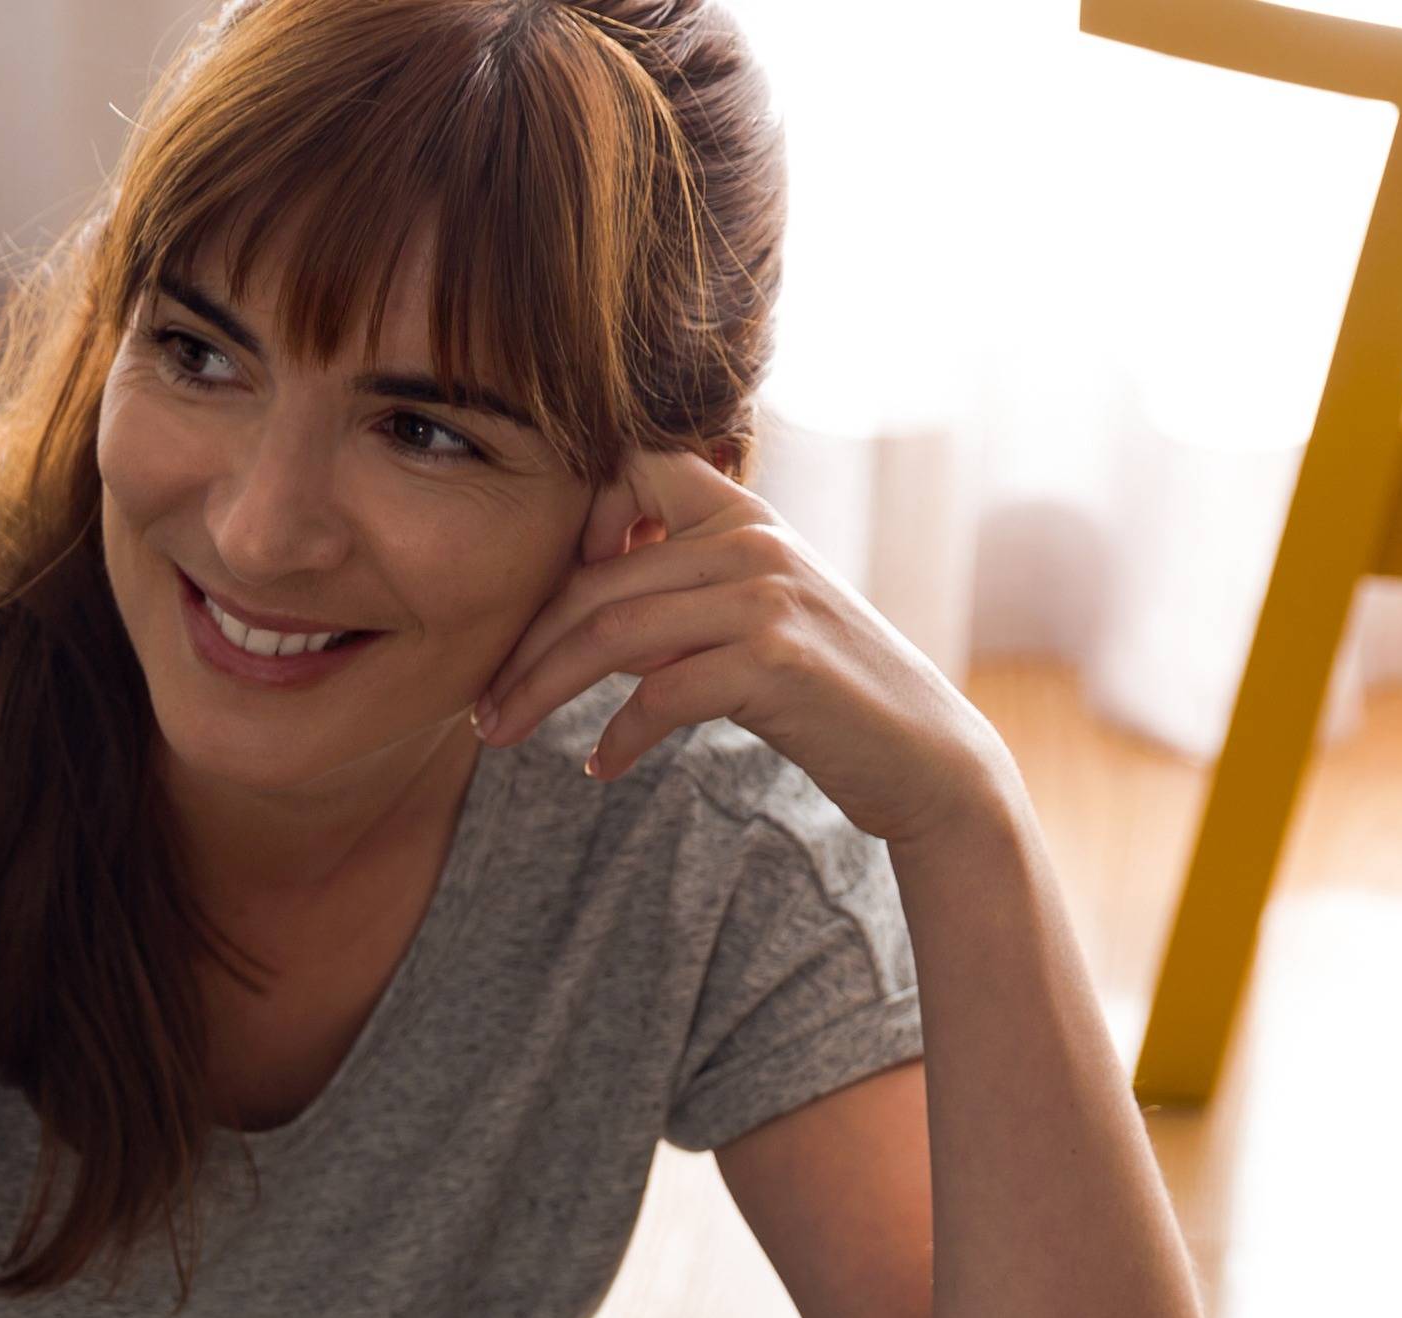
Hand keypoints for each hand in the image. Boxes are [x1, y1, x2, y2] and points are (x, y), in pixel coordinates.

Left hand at [468, 443, 1011, 842]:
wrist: (922, 752)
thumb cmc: (823, 690)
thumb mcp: (752, 616)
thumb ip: (679, 594)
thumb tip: (575, 613)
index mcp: (742, 513)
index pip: (631, 466)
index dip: (572, 520)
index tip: (543, 600)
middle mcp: (752, 539)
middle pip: (596, 577)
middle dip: (523, 645)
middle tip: (480, 703)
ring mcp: (764, 596)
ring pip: (610, 633)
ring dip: (540, 690)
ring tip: (501, 734)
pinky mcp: (772, 661)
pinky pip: (658, 695)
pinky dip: (617, 738)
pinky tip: (600, 767)